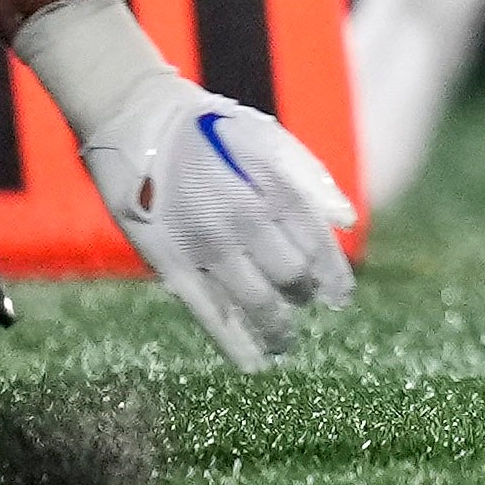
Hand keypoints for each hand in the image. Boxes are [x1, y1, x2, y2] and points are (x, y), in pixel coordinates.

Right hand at [77, 74, 357, 370]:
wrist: (136, 121)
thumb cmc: (210, 130)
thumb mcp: (269, 140)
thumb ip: (310, 182)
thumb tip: (348, 222)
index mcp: (275, 187)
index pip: (318, 246)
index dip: (334, 277)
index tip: (341, 298)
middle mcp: (245, 220)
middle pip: (290, 279)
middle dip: (303, 299)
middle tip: (306, 308)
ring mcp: (207, 245)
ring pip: (254, 304)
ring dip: (276, 331)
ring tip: (285, 347)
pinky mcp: (170, 264)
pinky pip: (209, 314)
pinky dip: (235, 343)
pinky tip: (253, 363)